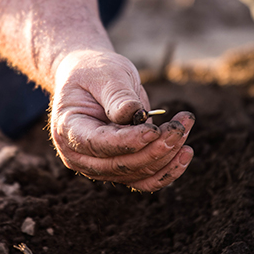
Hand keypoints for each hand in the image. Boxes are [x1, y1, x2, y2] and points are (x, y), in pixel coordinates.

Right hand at [50, 50, 193, 191]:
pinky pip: (145, 180)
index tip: (154, 130)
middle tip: (181, 124)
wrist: (91, 79)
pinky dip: (168, 170)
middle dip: (155, 148)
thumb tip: (134, 114)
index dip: (127, 141)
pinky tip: (186, 153)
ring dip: (167, 155)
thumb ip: (117, 95)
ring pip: (137, 174)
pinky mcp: (119, 169)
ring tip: (185, 126)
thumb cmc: (95, 72)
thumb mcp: (105, 74)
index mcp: (68, 129)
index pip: (97, 144)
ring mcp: (99, 166)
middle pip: (120, 164)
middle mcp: (79, 155)